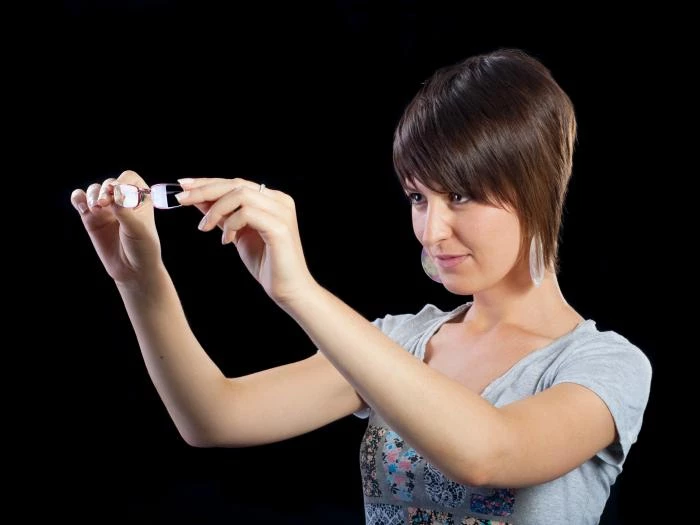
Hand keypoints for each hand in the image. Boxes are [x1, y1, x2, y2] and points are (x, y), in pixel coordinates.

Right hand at [70, 170, 162, 284]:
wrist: (132, 269)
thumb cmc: (142, 248)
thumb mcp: (138, 230)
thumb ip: (126, 212)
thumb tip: (114, 195)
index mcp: (140, 198)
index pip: (129, 179)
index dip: (121, 183)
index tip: (117, 195)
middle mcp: (122, 200)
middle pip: (109, 183)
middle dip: (105, 191)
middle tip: (103, 204)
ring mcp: (106, 208)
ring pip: (93, 190)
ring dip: (91, 195)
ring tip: (95, 208)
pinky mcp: (91, 218)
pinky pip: (80, 200)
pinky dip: (78, 199)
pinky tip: (82, 207)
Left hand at [175, 177, 316, 303]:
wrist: (289, 290)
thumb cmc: (266, 263)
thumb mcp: (237, 234)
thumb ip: (223, 215)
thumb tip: (197, 198)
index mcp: (272, 199)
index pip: (236, 182)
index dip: (208, 182)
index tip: (183, 185)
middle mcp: (279, 201)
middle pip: (236, 184)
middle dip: (204, 190)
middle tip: (180, 199)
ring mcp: (281, 212)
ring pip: (240, 195)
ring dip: (216, 209)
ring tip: (205, 227)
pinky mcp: (279, 227)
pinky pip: (246, 213)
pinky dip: (230, 224)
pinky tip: (227, 241)